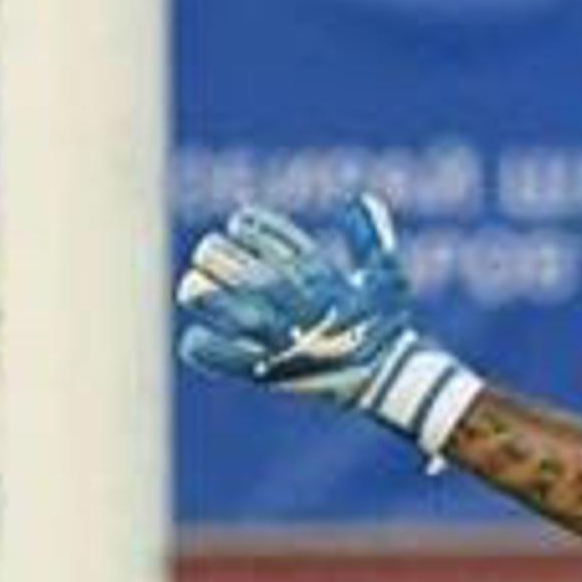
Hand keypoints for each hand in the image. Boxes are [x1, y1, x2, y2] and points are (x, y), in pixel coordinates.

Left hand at [175, 198, 483, 456]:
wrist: (384, 383)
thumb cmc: (382, 327)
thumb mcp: (387, 278)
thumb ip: (372, 237)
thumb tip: (360, 198)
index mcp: (320, 278)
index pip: (272, 238)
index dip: (248, 224)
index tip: (239, 223)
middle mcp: (296, 305)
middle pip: (237, 268)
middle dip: (215, 254)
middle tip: (209, 254)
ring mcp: (279, 339)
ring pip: (221, 306)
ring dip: (200, 291)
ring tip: (194, 286)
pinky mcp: (265, 373)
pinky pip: (219, 357)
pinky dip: (201, 346)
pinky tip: (196, 336)